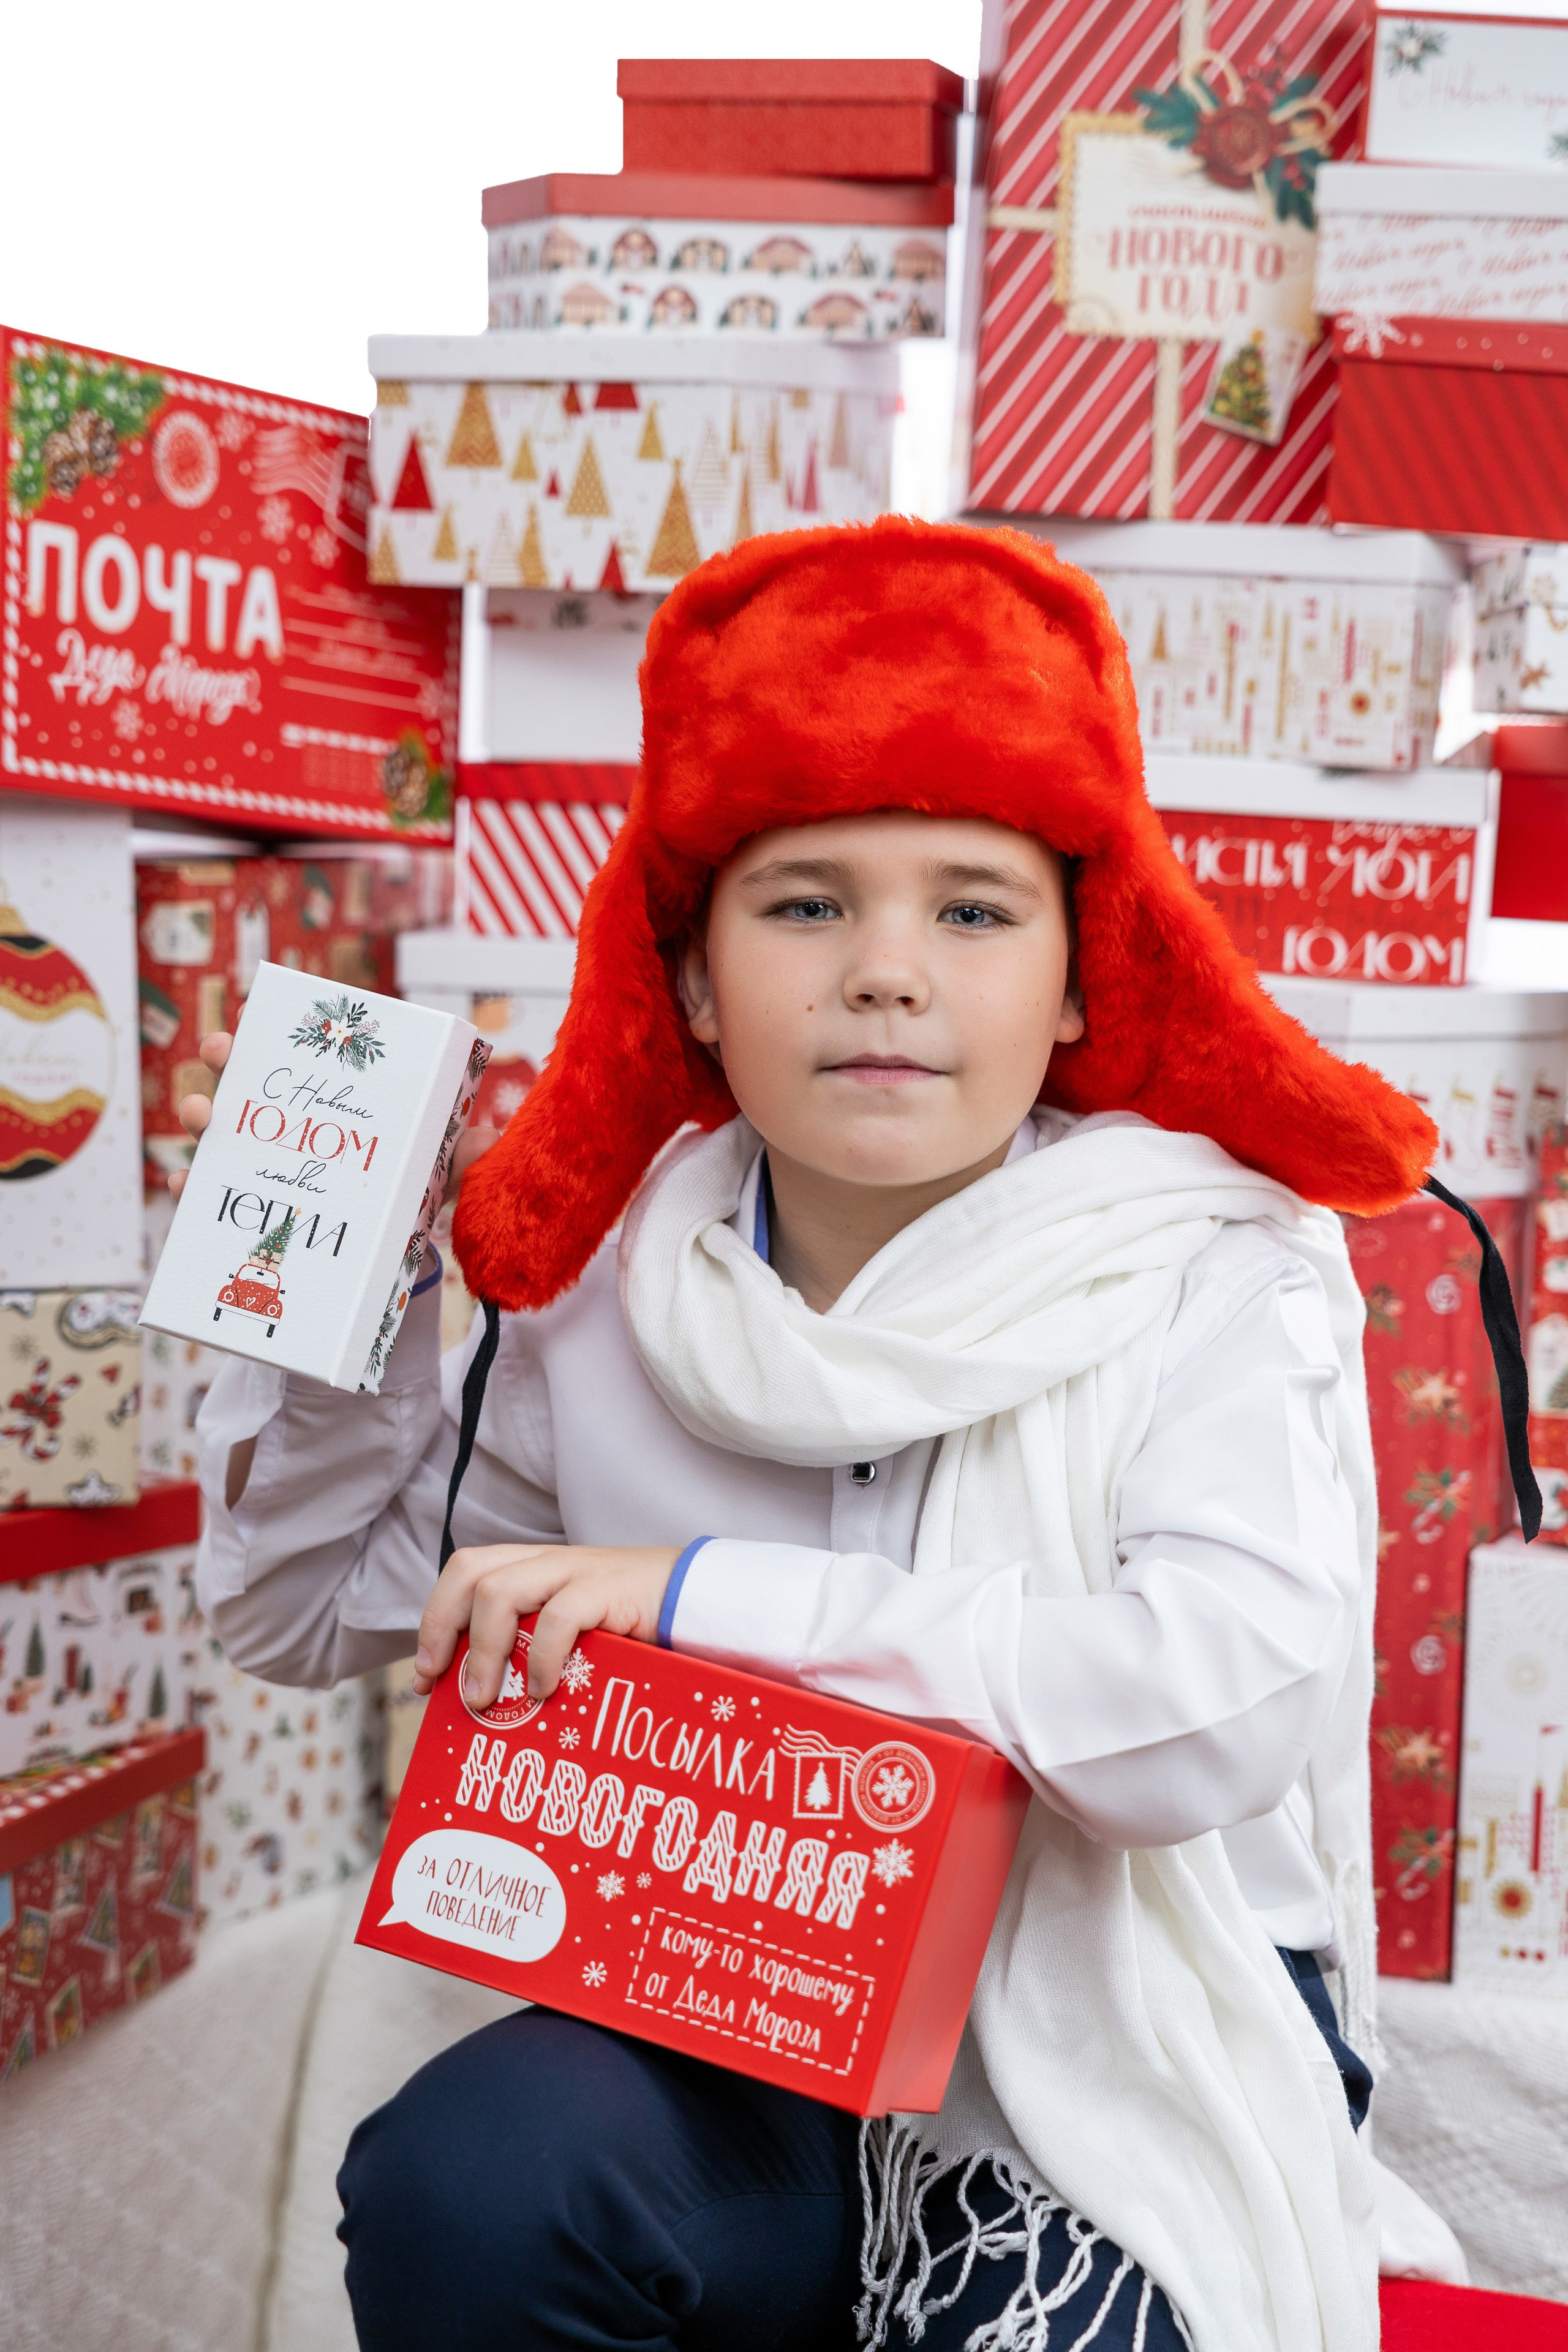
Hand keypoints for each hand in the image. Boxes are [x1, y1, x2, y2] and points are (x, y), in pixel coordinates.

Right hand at [169, 1027, 499, 1204]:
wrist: (398, 1258)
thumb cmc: (414, 1196)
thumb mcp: (440, 1173)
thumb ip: (462, 1157)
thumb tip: (485, 1141)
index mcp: (329, 1104)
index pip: (292, 1060)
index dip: (262, 1039)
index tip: (246, 1029)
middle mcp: (286, 1127)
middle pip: (242, 1085)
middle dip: (224, 1064)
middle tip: (222, 1056)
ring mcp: (260, 1167)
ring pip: (215, 1135)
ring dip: (199, 1117)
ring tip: (202, 1118)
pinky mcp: (246, 1211)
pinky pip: (206, 1200)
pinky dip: (189, 1193)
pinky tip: (183, 1189)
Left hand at [415, 1544, 680, 1704]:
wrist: (702, 1605)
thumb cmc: (636, 1633)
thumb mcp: (573, 1641)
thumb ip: (534, 1654)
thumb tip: (484, 1707)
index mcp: (536, 1570)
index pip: (465, 1573)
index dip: (435, 1620)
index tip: (426, 1676)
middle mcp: (549, 1563)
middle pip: (470, 1568)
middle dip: (441, 1625)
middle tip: (439, 1681)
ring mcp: (578, 1571)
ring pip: (500, 1590)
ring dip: (483, 1650)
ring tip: (485, 1700)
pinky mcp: (608, 1589)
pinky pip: (558, 1616)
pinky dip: (541, 1659)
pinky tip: (545, 1691)